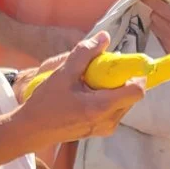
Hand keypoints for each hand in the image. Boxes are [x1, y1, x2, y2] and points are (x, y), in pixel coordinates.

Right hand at [17, 32, 144, 142]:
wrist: (32, 130)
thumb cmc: (45, 103)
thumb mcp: (63, 74)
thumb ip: (85, 53)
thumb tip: (105, 37)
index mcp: (101, 107)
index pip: (137, 91)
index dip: (135, 74)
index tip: (122, 63)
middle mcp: (109, 121)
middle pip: (131, 94)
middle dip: (121, 79)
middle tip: (100, 70)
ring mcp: (106, 128)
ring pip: (123, 102)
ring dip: (113, 88)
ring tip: (90, 83)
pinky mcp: (101, 131)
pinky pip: (114, 109)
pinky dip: (107, 98)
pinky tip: (87, 93)